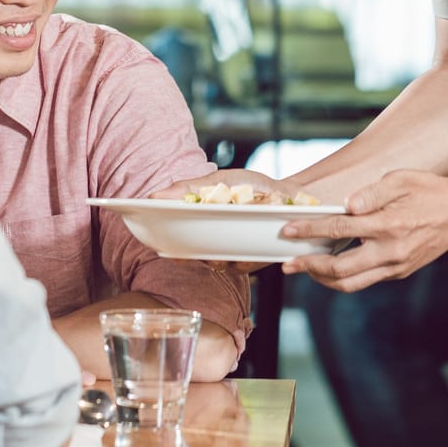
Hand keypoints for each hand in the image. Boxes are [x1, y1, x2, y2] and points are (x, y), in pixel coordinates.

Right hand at [159, 168, 295, 271]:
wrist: (291, 195)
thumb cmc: (253, 185)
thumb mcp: (220, 180)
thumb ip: (190, 188)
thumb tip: (155, 196)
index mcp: (200, 221)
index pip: (175, 237)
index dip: (166, 242)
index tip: (159, 242)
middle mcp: (212, 240)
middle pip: (192, 255)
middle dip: (192, 253)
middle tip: (196, 247)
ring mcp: (231, 252)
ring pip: (214, 263)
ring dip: (218, 254)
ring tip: (231, 236)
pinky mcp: (252, 261)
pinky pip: (240, 266)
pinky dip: (245, 256)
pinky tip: (253, 240)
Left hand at [277, 170, 447, 292]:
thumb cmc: (429, 191)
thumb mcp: (401, 180)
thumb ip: (371, 193)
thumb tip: (347, 205)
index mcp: (387, 224)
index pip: (338, 229)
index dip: (309, 230)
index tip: (288, 230)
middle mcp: (390, 250)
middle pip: (339, 268)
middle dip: (308, 266)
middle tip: (287, 262)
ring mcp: (395, 265)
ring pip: (351, 283)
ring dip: (323, 279)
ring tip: (306, 269)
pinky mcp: (400, 272)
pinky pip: (366, 280)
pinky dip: (344, 277)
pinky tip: (331, 267)